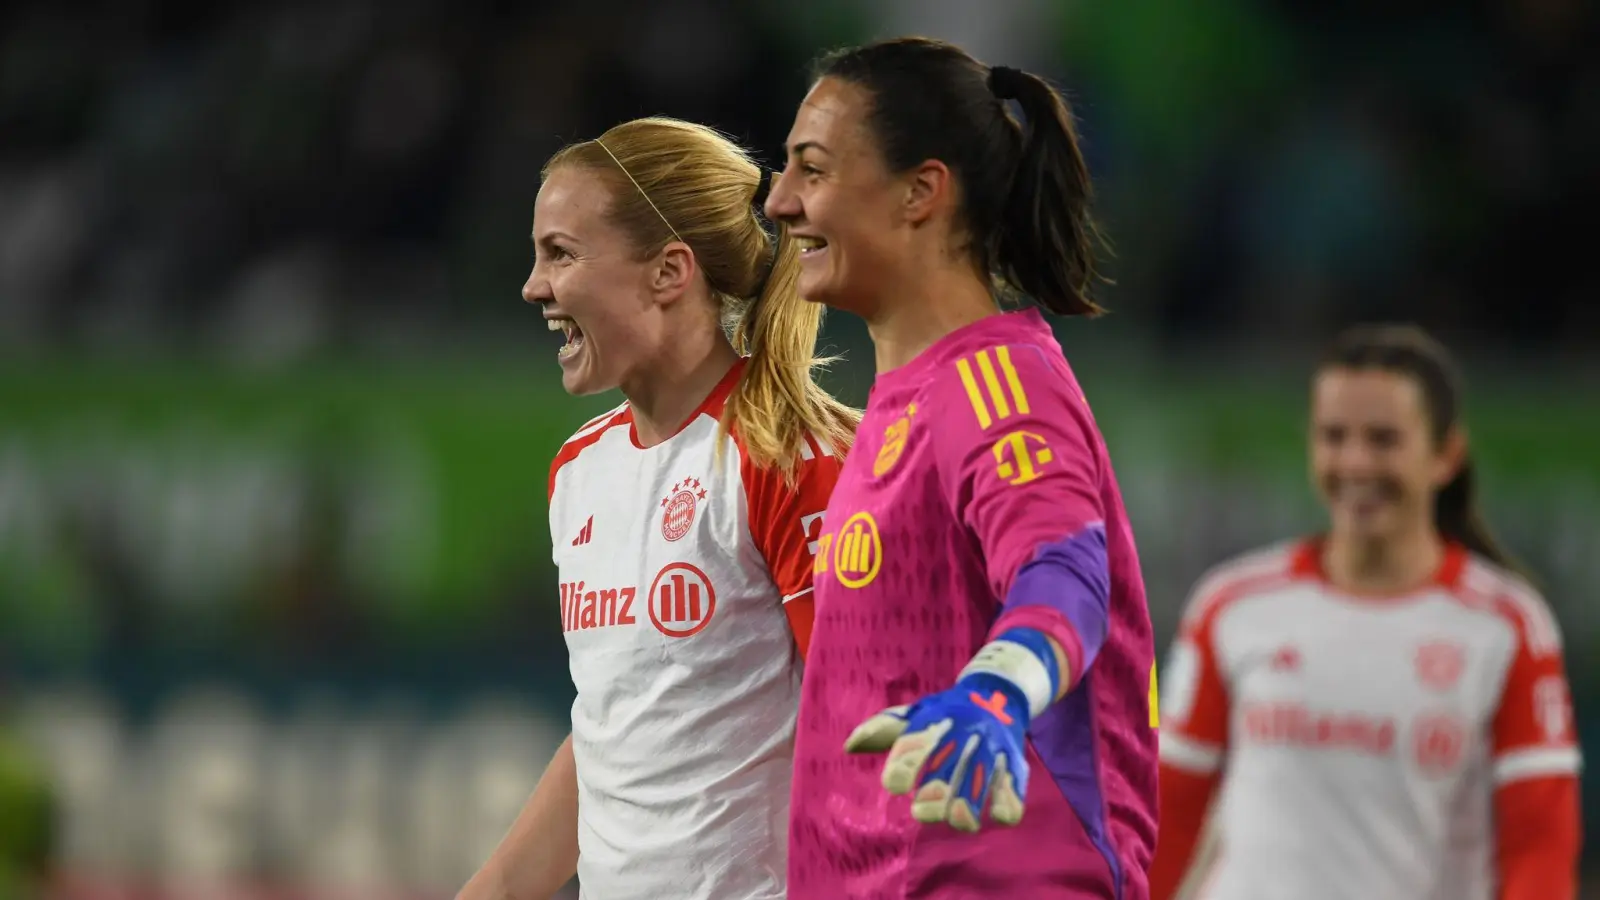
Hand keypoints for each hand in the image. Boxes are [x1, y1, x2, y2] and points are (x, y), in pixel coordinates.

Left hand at [844, 671, 1031, 832]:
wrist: (998, 695)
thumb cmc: (946, 713)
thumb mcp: (915, 713)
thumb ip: (882, 729)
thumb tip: (848, 747)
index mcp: (936, 720)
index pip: (917, 743)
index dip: (904, 766)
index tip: (893, 784)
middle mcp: (965, 733)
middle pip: (948, 769)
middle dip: (934, 795)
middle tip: (921, 809)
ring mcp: (992, 750)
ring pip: (979, 787)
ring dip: (963, 809)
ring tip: (953, 818)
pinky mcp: (1014, 768)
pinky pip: (1011, 796)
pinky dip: (1001, 809)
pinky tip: (990, 814)